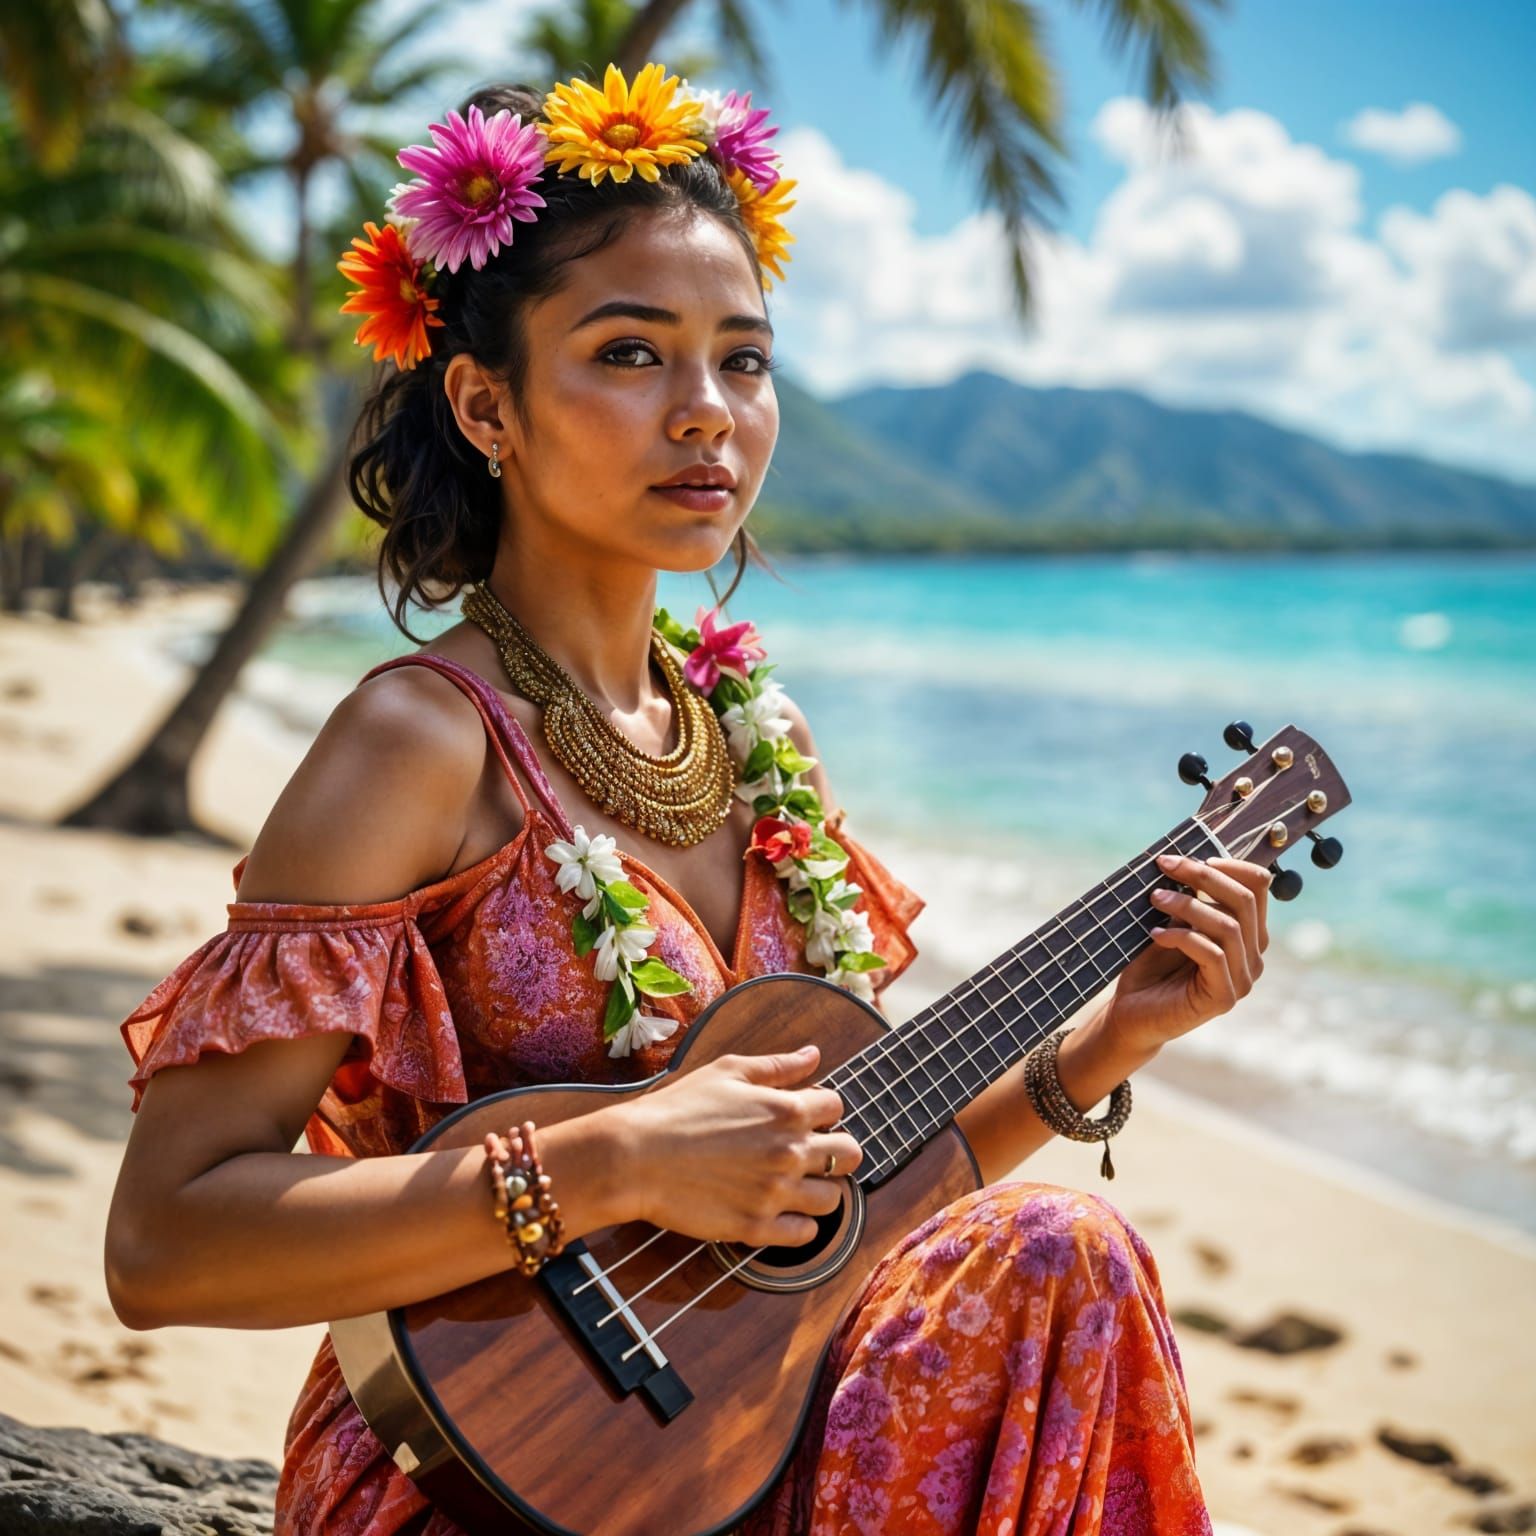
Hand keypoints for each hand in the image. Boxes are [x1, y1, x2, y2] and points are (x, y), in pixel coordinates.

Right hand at [612, 1044, 863, 1247]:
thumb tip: (814, 1054)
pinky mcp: (757, 1227)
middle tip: (812, 1153)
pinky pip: (805, 1234)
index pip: (836, 1107)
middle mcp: (790, 1152)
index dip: (822, 1109)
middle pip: (850, 1154)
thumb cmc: (678, 1108)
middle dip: (836, 1149)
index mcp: (786, 1110)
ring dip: (820, 1189)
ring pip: (833, 1198)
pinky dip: (800, 1225)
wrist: (635, 1156)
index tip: (804, 1116)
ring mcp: (776, 1193)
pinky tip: (780, 1212)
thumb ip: (777, 1065)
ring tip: (795, 1184)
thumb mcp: (728, 1072)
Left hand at [1104, 854, 1271, 1051]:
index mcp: (1247, 934)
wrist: (1131, 1013)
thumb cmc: (1150, 965)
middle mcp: (1252, 956)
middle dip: (1203, 876)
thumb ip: (1188, 896)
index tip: (1190, 857)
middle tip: (1165, 865)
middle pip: (1244, 901)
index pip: (1258, 886)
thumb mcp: (1171, 921)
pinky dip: (1182, 936)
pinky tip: (1156, 934)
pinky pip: (1212, 955)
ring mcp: (1242, 979)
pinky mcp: (1224, 998)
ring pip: (1228, 927)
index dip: (1228, 864)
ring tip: (1154, 898)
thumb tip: (1187, 860)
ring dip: (1187, 905)